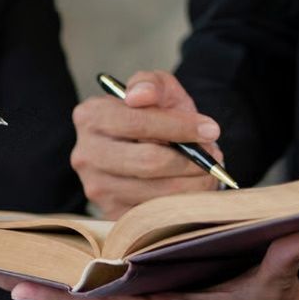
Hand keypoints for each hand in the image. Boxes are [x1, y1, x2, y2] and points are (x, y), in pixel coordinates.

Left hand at [0, 233, 298, 299]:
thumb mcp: (279, 290)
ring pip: (80, 296)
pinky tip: (36, 266)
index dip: (65, 295)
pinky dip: (65, 279)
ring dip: (39, 281)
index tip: (25, 287)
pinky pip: (95, 291)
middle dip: (30, 284)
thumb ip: (281, 265)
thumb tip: (291, 239)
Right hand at [71, 69, 224, 219]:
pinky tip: (192, 189)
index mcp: (91, 116)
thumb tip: (140, 96)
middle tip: (213, 156)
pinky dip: (183, 204)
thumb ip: (152, 84)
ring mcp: (96, 188)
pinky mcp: (111, 214)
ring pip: (155, 192)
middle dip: (190, 160)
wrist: (152, 151)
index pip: (137, 122)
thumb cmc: (157, 119)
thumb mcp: (159, 93)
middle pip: (147, 162)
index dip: (179, 126)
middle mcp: (85, 154)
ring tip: (207, 172)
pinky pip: (155, 215)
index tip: (210, 129)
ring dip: (192, 183)